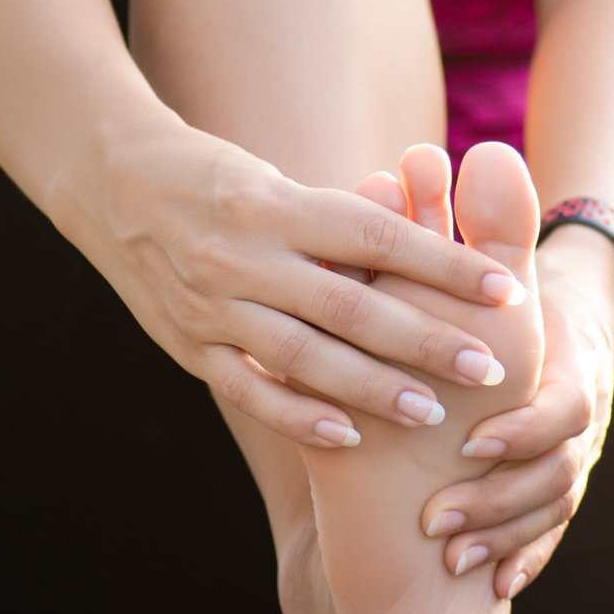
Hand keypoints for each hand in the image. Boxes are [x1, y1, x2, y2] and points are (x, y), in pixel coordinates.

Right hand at [81, 118, 528, 448]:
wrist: (108, 182)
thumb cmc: (219, 178)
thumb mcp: (279, 181)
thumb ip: (342, 218)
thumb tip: (426, 232)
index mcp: (277, 206)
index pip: (378, 238)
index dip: (445, 265)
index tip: (506, 288)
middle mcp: (244, 257)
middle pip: (351, 306)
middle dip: (426, 340)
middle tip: (490, 367)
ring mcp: (211, 306)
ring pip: (304, 356)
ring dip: (372, 388)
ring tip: (432, 410)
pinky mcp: (189, 347)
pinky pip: (250, 389)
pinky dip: (299, 416)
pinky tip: (350, 435)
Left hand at [418, 225, 613, 598]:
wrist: (562, 336)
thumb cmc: (508, 300)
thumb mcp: (500, 263)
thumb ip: (489, 220)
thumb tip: (483, 151)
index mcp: (568, 371)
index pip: (560, 412)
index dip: (519, 432)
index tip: (472, 446)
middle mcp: (577, 423)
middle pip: (558, 475)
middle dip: (501, 503)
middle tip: (440, 522)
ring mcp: (568, 459)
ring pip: (552, 511)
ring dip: (506, 536)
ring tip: (453, 558)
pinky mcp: (549, 490)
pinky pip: (547, 536)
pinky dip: (525, 560)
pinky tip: (496, 586)